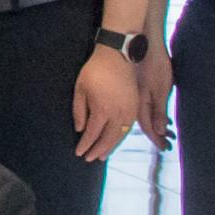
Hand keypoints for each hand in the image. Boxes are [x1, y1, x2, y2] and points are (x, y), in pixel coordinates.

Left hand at [73, 41, 146, 157]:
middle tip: (89, 159)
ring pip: (120, 135)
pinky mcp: (135, 106)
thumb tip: (80, 129)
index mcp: (102, 109)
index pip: (92, 133)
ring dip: (111, 146)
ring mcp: (129, 110)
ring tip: (102, 155)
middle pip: (108, 138)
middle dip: (98, 150)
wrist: (118, 55)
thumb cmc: (95, 70)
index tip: (79, 152)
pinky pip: (129, 127)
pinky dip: (121, 136)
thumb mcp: (80, 89)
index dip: (85, 145)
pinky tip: (115, 140)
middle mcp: (117, 113)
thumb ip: (79, 111)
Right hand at [139, 38, 175, 149]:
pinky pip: (146, 107)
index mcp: (140, 104)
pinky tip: (163, 116)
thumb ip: (159, 111)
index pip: (148, 128)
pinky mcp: (139, 88)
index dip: (157, 139)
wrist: (145, 43)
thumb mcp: (160, 89)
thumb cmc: (155, 65)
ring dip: (158, 125)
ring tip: (169, 132)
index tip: (166, 147)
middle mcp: (135, 102)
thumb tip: (159, 131)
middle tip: (169, 143)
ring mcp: (136, 95)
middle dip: (158, 135)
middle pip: (146, 124)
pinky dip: (156, 115)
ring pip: (146, 116)